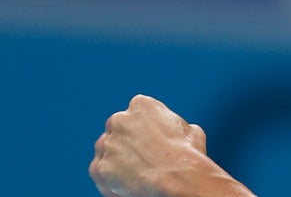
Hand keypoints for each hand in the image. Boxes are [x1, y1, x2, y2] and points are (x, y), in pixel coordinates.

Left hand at [89, 95, 214, 196]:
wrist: (178, 179)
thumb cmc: (188, 154)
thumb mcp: (190, 130)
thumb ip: (173, 126)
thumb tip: (174, 132)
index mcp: (141, 105)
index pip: (136, 113)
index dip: (144, 128)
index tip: (151, 139)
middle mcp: (119, 120)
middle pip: (117, 129)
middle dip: (126, 141)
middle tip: (141, 156)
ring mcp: (108, 144)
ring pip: (105, 150)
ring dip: (115, 159)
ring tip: (134, 173)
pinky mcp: (101, 167)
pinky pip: (100, 172)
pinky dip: (109, 178)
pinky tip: (125, 185)